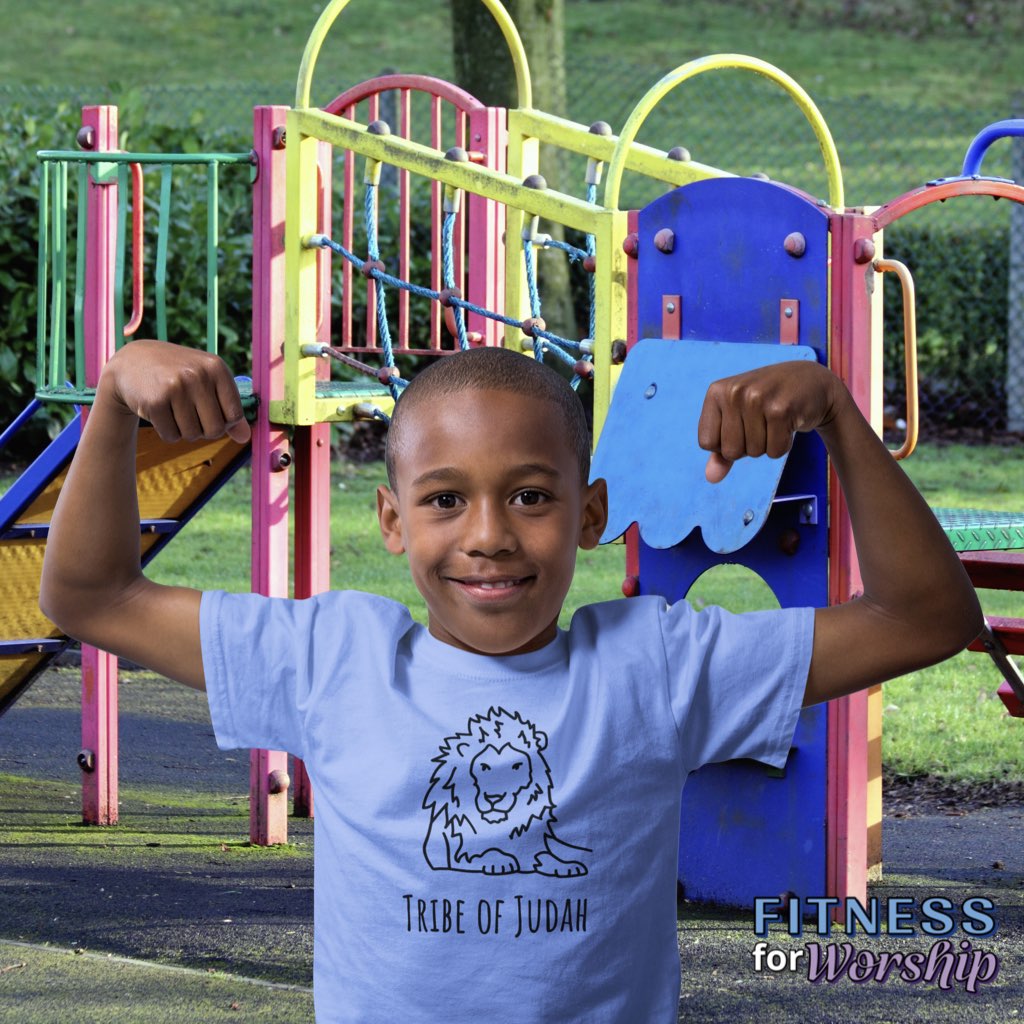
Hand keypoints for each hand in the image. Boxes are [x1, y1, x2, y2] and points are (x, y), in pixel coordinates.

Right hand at [99, 340, 250, 444]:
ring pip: (192, 435)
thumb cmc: (179, 375)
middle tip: (190, 413)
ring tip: (174, 410)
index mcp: (217, 367)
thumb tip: (245, 438)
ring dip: (184, 431)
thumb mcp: (208, 383)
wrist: (132, 363)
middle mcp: (198, 375)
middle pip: (215, 430)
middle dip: (204, 430)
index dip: (224, 422)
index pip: (235, 416)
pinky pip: (171, 436)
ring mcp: (175, 387)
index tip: (210, 411)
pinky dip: (167, 432)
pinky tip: (160, 412)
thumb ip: (230, 409)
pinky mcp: (154, 402)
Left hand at [698, 360, 842, 482]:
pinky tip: (789, 422)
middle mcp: (734, 392)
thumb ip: (721, 450)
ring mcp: (757, 398)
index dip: (725, 445)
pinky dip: (784, 444)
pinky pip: (775, 451)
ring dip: (768, 444)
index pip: (706, 443)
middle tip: (762, 422)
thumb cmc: (768, 403)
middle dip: (748, 447)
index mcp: (716, 392)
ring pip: (754, 453)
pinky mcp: (781, 409)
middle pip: (730, 452)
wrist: (811, 382)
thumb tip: (711, 478)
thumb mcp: (738, 420)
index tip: (741, 424)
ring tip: (776, 420)